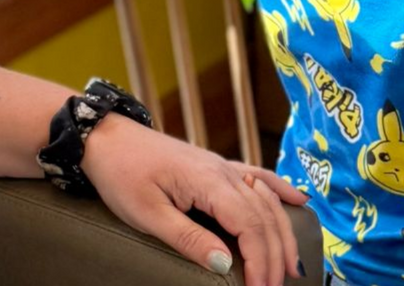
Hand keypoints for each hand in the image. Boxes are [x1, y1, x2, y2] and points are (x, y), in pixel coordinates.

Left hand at [81, 113, 308, 285]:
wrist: (104, 137)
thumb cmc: (120, 173)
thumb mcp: (147, 214)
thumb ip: (188, 238)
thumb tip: (224, 264)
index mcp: (207, 181)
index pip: (250, 225)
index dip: (260, 261)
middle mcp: (222, 170)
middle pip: (263, 216)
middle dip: (274, 255)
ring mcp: (220, 165)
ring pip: (265, 200)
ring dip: (281, 232)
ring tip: (290, 266)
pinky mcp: (214, 165)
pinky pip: (257, 176)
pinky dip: (280, 190)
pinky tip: (299, 201)